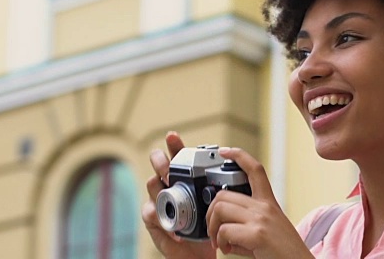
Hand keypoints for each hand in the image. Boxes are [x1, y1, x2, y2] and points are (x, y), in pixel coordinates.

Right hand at [141, 132, 215, 258]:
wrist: (201, 255)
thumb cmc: (208, 226)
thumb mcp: (217, 204)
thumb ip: (220, 187)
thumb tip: (233, 167)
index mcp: (185, 179)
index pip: (177, 158)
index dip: (173, 145)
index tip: (173, 135)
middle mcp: (169, 187)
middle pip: (158, 166)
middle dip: (161, 162)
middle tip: (169, 167)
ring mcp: (160, 203)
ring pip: (152, 186)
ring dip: (158, 185)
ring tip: (166, 186)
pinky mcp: (155, 222)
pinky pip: (150, 213)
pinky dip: (158, 216)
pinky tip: (168, 220)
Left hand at [206, 147, 313, 258]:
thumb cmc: (283, 252)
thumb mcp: (268, 230)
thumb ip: (247, 224)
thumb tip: (224, 229)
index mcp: (269, 203)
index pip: (255, 169)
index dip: (238, 156)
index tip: (224, 151)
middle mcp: (265, 206)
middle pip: (224, 194)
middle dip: (210, 214)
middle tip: (213, 231)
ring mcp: (261, 218)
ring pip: (220, 209)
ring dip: (212, 228)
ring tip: (219, 242)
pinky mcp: (258, 234)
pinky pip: (225, 231)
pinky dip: (221, 242)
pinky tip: (228, 249)